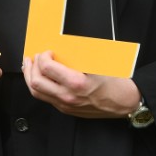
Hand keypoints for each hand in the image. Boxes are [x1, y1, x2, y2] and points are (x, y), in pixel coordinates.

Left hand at [21, 51, 139, 118]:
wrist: (125, 103)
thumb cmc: (115, 83)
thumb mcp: (99, 63)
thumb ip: (79, 56)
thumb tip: (63, 46)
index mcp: (76, 83)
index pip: (47, 68)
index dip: (42, 57)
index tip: (47, 51)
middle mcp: (68, 96)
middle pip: (36, 82)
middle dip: (31, 66)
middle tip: (33, 57)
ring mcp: (65, 105)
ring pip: (37, 93)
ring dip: (30, 77)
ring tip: (30, 67)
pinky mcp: (66, 109)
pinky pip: (45, 98)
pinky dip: (39, 87)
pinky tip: (40, 78)